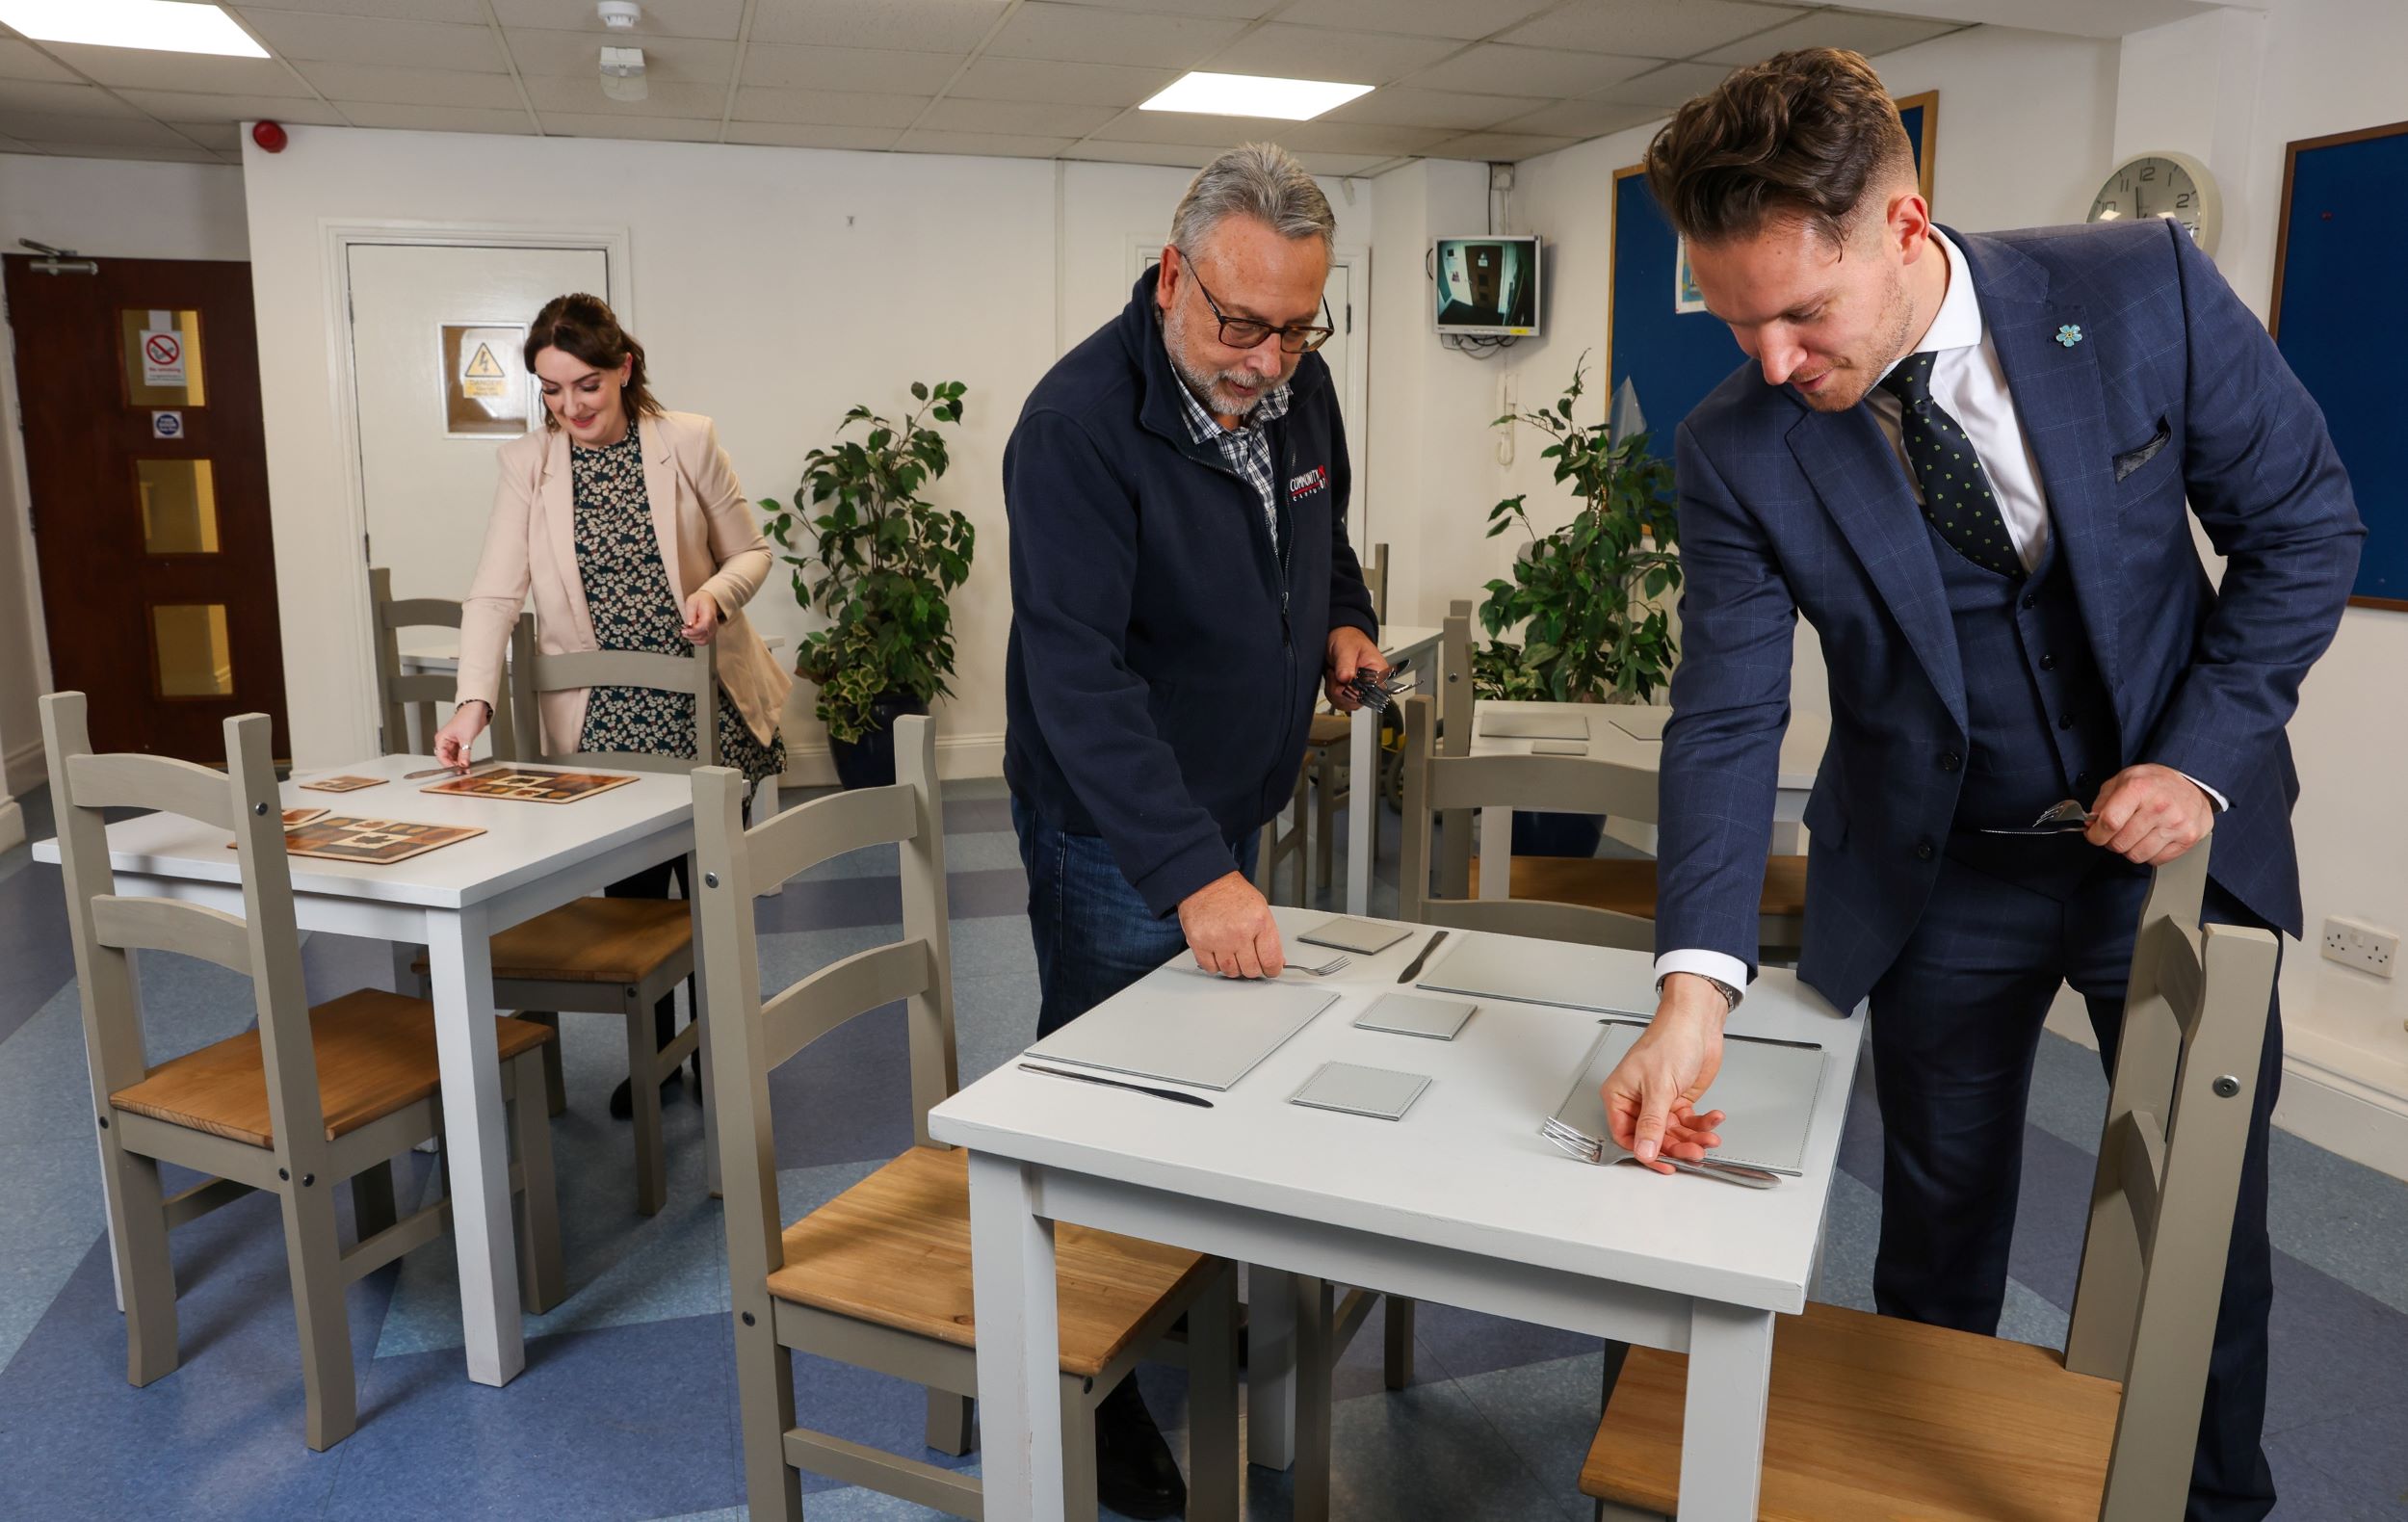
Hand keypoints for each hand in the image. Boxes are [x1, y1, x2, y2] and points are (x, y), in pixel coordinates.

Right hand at [431, 702, 488, 771]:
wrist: (477, 710)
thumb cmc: (468, 718)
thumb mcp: (466, 738)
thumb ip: (465, 753)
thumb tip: (463, 764)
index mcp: (442, 738)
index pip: (441, 755)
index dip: (447, 764)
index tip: (455, 769)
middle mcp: (445, 741)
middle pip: (446, 758)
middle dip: (454, 765)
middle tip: (462, 771)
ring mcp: (453, 743)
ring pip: (453, 757)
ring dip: (459, 763)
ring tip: (466, 769)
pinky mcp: (460, 744)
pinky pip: (459, 755)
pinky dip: (463, 760)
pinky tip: (467, 764)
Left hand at [680, 591, 721, 644]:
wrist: (708, 599)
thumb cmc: (699, 600)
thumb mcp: (691, 603)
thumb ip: (690, 614)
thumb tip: (688, 626)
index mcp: (709, 614)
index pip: (703, 627)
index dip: (692, 631)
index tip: (683, 631)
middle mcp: (714, 623)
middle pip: (703, 636)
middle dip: (691, 636)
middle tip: (683, 631)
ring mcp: (714, 629)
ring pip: (704, 641)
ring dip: (693, 640)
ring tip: (687, 633)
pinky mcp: (712, 632)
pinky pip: (705, 641)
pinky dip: (697, 641)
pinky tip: (692, 636)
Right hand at [1176, 871, 1285, 978]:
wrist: (1206, 881)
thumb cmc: (1232, 893)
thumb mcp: (1260, 909)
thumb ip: (1269, 936)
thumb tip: (1276, 960)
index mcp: (1259, 922)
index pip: (1271, 960)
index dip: (1272, 969)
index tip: (1270, 970)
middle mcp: (1239, 932)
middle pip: (1251, 970)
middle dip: (1253, 968)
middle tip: (1250, 959)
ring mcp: (1218, 939)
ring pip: (1231, 972)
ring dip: (1234, 967)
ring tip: (1233, 952)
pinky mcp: (1199, 942)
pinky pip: (1211, 968)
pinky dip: (1215, 965)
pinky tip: (1219, 953)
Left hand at [1323, 626, 1386, 711]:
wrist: (1341, 639)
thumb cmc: (1349, 640)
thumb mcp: (1346, 648)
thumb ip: (1345, 664)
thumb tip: (1346, 679)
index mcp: (1378, 673)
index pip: (1370, 694)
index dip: (1353, 692)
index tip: (1343, 680)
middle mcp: (1372, 685)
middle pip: (1357, 702)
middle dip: (1340, 691)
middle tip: (1336, 674)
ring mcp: (1361, 691)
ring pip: (1346, 704)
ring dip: (1334, 691)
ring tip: (1336, 674)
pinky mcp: (1351, 694)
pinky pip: (1340, 702)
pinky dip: (1332, 693)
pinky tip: (1334, 680)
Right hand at [1602, 975, 1728, 1170]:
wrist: (1698, 1022)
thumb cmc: (1670, 1040)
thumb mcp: (1659, 1087)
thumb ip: (1652, 1124)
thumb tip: (1644, 1152)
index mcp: (1620, 1097)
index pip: (1627, 1137)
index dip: (1647, 1153)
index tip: (1666, 1164)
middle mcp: (1637, 1102)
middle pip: (1655, 1139)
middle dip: (1678, 1146)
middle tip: (1696, 1150)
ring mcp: (1660, 1102)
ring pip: (1674, 1133)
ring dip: (1694, 1137)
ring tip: (1710, 1136)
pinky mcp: (1679, 1099)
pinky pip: (1689, 1122)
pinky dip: (1703, 1123)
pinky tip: (1713, 1118)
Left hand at [2084, 764, 2213, 865]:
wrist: (2194, 784)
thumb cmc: (2156, 783)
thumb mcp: (2125, 779)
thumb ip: (2103, 801)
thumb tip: (2091, 823)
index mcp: (2139, 788)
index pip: (2110, 822)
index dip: (2095, 833)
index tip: (2094, 834)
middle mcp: (2159, 806)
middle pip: (2121, 843)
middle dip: (2111, 842)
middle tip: (2116, 833)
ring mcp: (2175, 824)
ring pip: (2137, 855)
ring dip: (2130, 849)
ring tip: (2134, 835)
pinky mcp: (2187, 839)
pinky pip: (2156, 860)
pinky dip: (2148, 854)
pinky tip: (2150, 839)